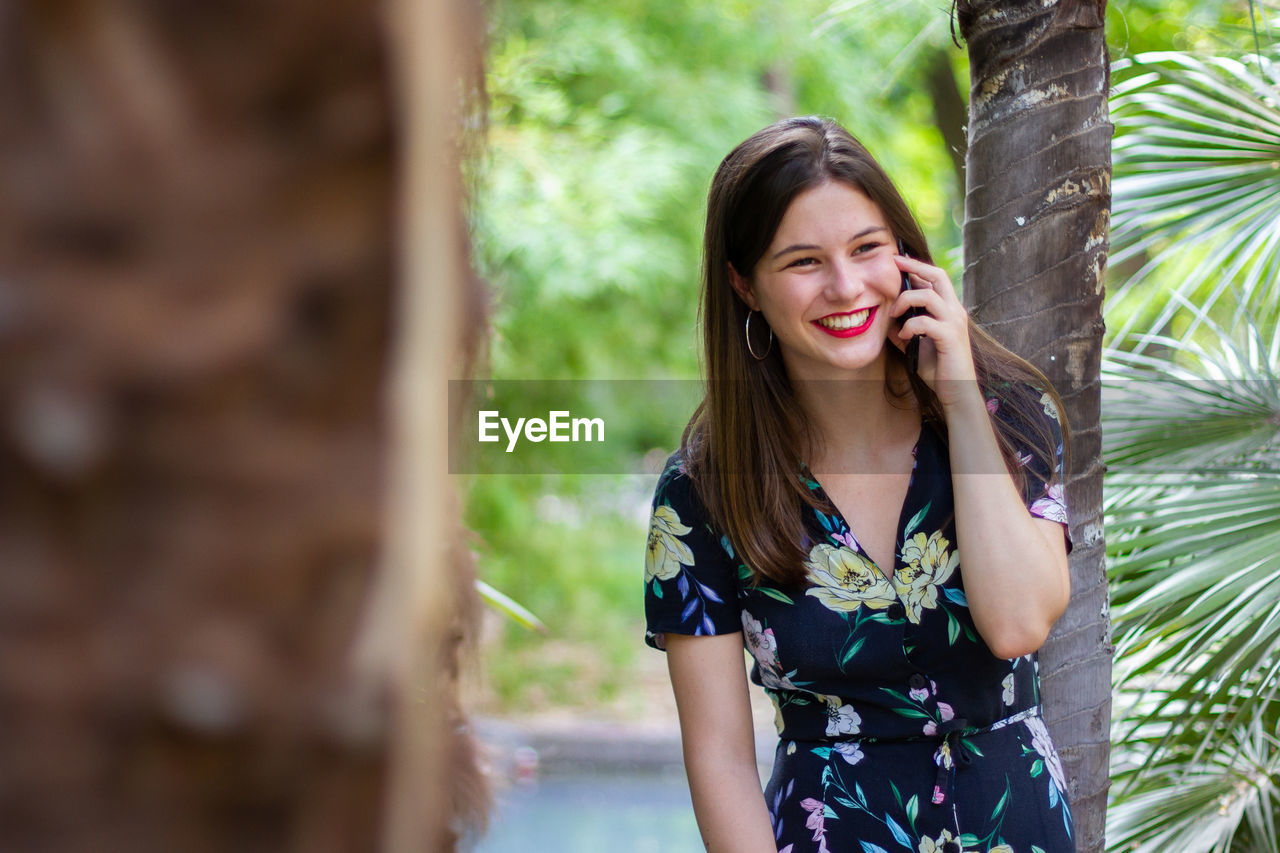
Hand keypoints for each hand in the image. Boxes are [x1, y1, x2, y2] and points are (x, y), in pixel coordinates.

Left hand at [889, 254, 979, 409]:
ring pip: (929, 295)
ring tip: (893, 314)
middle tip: (894, 262)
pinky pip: (925, 322)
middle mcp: (955, 310)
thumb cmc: (938, 368)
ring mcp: (954, 322)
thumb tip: (887, 321)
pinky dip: (909, 326)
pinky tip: (904, 336)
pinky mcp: (951, 337)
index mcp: (948, 309)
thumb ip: (904, 330)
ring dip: (905, 300)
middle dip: (914, 265)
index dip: (916, 266)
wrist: (957, 391)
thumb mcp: (915, 345)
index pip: (935, 278)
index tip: (896, 259)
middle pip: (938, 275)